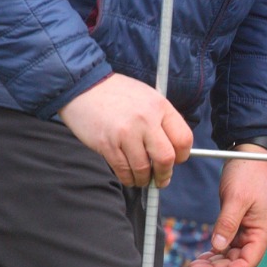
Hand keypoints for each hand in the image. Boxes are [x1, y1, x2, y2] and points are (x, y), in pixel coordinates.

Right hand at [58, 74, 191, 186]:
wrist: (82, 87)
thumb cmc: (117, 94)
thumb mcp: (147, 97)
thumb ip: (162, 120)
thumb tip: (174, 150)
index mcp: (160, 106)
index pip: (184, 139)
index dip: (182, 156)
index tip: (176, 161)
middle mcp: (145, 119)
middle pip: (166, 158)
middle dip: (164, 174)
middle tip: (160, 179)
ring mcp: (126, 133)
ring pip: (143, 169)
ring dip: (144, 179)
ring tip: (141, 178)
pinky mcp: (107, 144)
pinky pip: (124, 170)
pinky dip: (128, 178)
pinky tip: (128, 176)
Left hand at [186, 148, 266, 266]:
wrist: (250, 154)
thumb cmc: (249, 174)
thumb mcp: (237, 198)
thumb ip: (227, 223)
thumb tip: (218, 247)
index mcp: (262, 232)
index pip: (247, 263)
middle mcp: (256, 236)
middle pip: (236, 263)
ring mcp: (246, 231)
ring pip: (229, 257)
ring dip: (212, 264)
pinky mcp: (236, 225)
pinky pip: (225, 246)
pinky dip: (213, 253)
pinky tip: (200, 257)